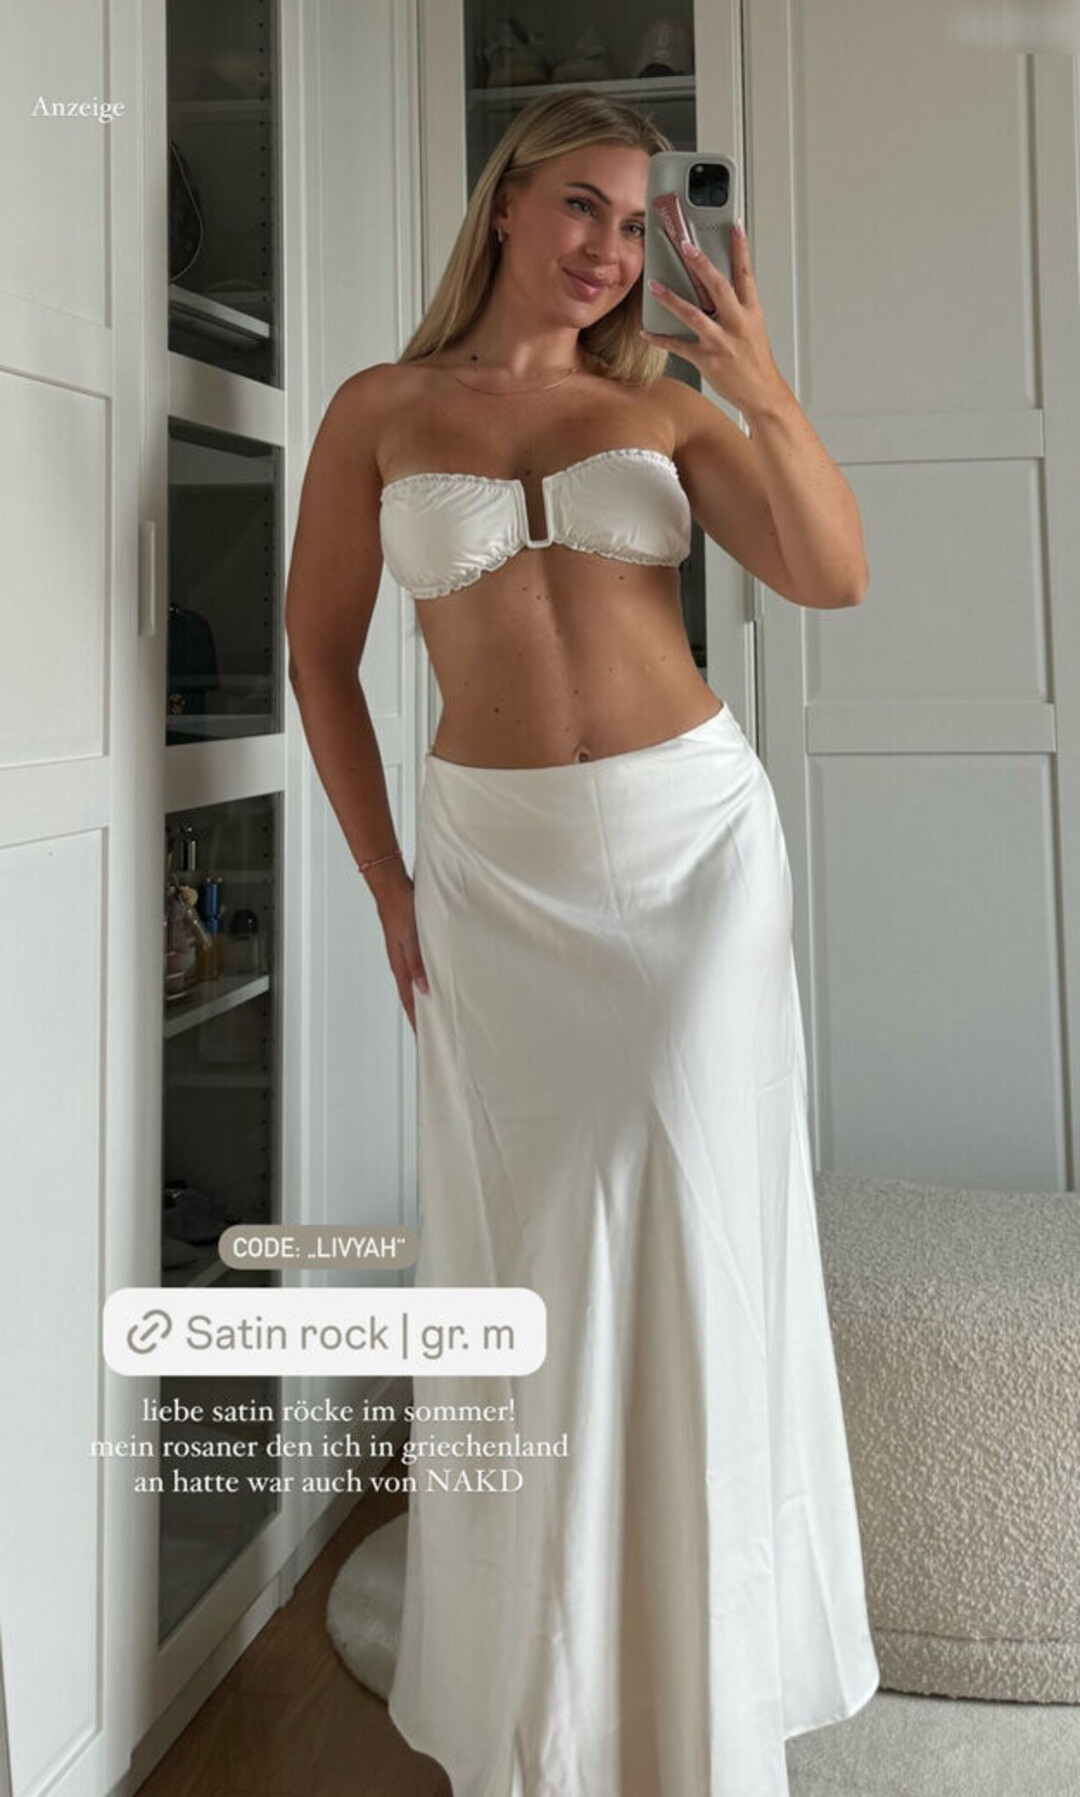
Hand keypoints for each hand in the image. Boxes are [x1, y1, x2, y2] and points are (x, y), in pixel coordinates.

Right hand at [370, 868, 429, 1033]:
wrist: (392, 889)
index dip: (417, 1021)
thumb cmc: (401, 909)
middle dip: (420, 1018)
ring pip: (414, 987)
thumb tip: (424, 989)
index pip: (410, 1002)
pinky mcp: (410, 948)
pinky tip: (433, 985)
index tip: (424, 1039)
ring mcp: (405, 957)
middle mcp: (401, 965)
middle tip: (431, 1035)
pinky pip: (418, 973)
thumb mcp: (411, 938)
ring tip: (434, 1016)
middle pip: (411, 999)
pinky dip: (425, 984)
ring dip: (423, 1002)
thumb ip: (417, 962)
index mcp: (400, 967)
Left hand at [640, 220, 786, 416]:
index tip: (735, 225)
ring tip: (655, 286)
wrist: (762, 393)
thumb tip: (716, 290)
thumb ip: (736, 308)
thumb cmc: (756, 361)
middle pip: (718, 287)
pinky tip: (647, 332)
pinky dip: (661, 339)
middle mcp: (737, 323)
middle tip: (685, 246)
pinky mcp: (707, 359)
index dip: (741, 248)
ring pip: (694, 314)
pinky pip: (679, 346)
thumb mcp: (753, 328)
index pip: (746, 274)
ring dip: (671, 299)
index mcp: (750, 312)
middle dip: (701, 265)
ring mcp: (721, 342)